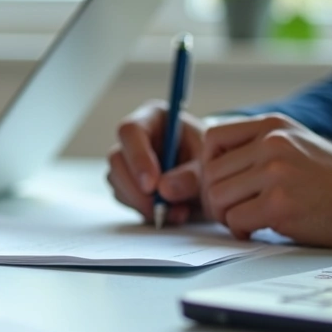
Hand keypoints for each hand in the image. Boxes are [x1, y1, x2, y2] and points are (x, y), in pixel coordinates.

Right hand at [106, 99, 206, 224]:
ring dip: (142, 202)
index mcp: (152, 118)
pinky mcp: (127, 182)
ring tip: (177, 212)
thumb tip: (163, 190)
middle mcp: (134, 138)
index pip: (131, 131)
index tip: (151, 185)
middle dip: (135, 187)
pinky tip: (172, 213)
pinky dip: (146, 210)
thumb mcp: (208, 162)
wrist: (215, 175)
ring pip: (117, 181)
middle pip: (116, 159)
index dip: (137, 158)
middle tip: (159, 207)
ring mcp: (127, 161)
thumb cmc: (211, 158)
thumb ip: (192, 175)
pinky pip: (124, 198)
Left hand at [202, 113, 331, 247]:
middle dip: (214, 198)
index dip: (208, 165)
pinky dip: (240, 230)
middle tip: (232, 210)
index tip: (224, 182)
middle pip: (210, 174)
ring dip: (225, 216)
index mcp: (272, 126)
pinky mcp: (279, 204)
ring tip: (245, 219)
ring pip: (217, 198)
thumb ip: (254, 148)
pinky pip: (234, 220)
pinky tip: (257, 230)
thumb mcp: (294, 144)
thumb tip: (202, 168)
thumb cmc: (331, 179)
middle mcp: (272, 144)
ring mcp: (276, 173)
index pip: (212, 139)